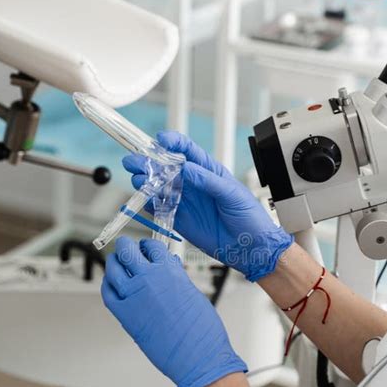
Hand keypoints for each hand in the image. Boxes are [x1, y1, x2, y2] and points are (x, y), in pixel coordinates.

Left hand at [101, 236, 246, 386]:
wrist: (198, 356)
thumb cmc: (202, 329)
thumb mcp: (192, 293)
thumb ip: (176, 277)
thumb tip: (169, 267)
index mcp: (169, 271)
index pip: (151, 246)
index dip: (147, 245)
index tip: (145, 246)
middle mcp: (149, 279)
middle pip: (127, 251)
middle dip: (126, 246)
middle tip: (126, 247)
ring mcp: (134, 296)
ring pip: (113, 269)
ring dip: (114, 262)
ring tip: (116, 262)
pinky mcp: (125, 316)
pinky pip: (108, 294)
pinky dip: (107, 285)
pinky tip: (111, 283)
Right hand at [123, 132, 292, 281]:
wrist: (250, 247)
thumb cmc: (249, 217)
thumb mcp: (231, 194)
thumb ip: (208, 181)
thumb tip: (187, 168)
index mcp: (208, 170)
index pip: (187, 150)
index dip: (173, 142)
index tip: (161, 140)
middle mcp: (194, 183)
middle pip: (167, 166)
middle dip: (150, 161)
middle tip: (136, 160)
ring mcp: (185, 200)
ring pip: (159, 186)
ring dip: (146, 181)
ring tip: (138, 179)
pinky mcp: (180, 218)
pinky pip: (160, 208)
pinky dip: (150, 203)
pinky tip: (145, 199)